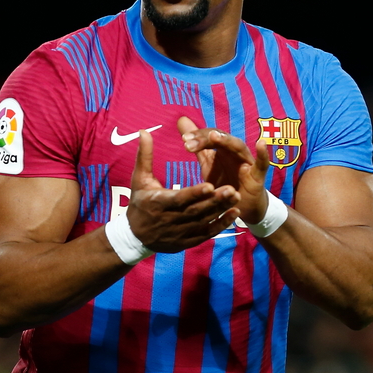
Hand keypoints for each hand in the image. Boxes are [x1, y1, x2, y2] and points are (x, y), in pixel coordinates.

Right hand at [125, 128, 240, 252]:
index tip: (210, 184)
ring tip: (236, 197)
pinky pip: (207, 233)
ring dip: (221, 210)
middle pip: (196, 210)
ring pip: (204, 221)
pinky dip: (221, 224)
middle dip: (214, 200)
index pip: (180, 198)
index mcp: (159, 203)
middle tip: (232, 189)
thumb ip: (144, 156)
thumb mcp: (139, 179)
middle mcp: (170, 219)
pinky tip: (234, 213)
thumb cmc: (139, 203)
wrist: (135, 237)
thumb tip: (144, 131)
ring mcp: (180, 232)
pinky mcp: (188, 241)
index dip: (195, 193)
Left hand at [177, 117, 270, 224]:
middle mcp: (234, 151)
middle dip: (205, 139)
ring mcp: (246, 161)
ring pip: (237, 147)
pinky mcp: (257, 175)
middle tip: (189, 142)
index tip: (184, 140)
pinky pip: (262, 163)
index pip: (209, 136)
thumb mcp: (207, 163)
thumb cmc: (225, 181)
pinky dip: (263, 154)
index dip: (198, 137)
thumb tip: (182, 120)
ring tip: (214, 136)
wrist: (241, 206)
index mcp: (222, 148)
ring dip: (226, 141)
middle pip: (221, 139)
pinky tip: (260, 144)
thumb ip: (197, 144)